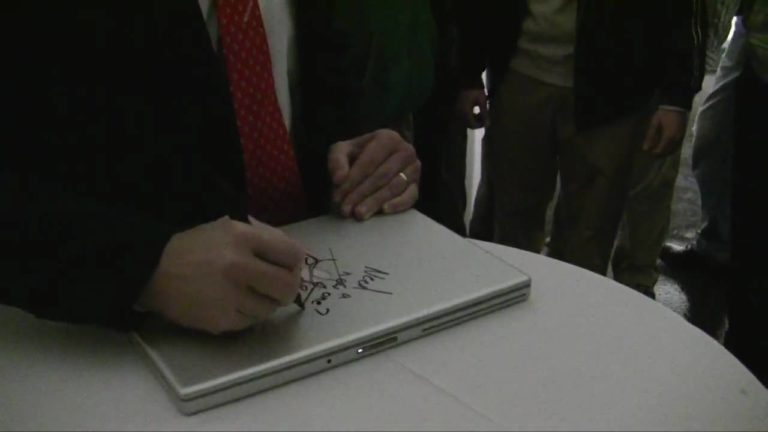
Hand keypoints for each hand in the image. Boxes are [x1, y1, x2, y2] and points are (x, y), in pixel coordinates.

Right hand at [136, 216, 303, 333]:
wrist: (151, 270)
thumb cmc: (194, 246)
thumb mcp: (228, 227)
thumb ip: (263, 237)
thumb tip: (297, 256)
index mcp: (242, 237)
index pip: (292, 254)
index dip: (295, 262)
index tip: (288, 266)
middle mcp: (238, 266)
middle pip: (288, 286)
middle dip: (287, 287)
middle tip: (277, 286)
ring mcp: (229, 296)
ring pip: (271, 308)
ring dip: (265, 302)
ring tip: (249, 293)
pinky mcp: (220, 320)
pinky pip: (250, 322)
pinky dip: (247, 314)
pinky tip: (233, 303)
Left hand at [328, 129, 419, 220]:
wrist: (378, 160)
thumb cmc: (359, 155)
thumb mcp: (342, 151)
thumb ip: (337, 161)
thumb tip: (339, 179)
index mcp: (388, 138)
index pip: (369, 161)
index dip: (352, 180)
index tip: (337, 197)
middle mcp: (405, 151)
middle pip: (382, 176)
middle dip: (361, 194)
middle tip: (346, 210)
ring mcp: (414, 169)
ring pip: (394, 187)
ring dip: (375, 202)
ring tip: (359, 214)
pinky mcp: (417, 186)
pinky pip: (410, 197)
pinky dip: (398, 204)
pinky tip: (383, 211)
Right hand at [455, 89, 488, 128]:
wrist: (467, 79)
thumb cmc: (476, 89)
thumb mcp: (482, 101)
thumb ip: (484, 114)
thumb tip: (487, 125)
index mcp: (464, 112)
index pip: (472, 125)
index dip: (480, 125)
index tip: (487, 120)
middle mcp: (458, 113)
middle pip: (468, 124)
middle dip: (477, 122)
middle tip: (484, 115)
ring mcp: (456, 110)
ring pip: (466, 121)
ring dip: (474, 119)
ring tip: (480, 112)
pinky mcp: (457, 107)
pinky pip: (463, 116)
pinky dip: (470, 115)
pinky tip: (475, 109)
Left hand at [642, 109, 686, 156]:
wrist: (677, 105)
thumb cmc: (664, 113)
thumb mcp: (655, 123)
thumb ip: (650, 136)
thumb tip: (645, 149)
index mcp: (668, 136)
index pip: (661, 150)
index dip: (655, 153)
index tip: (650, 153)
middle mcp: (676, 139)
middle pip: (668, 151)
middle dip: (661, 154)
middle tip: (654, 154)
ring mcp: (682, 137)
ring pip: (674, 149)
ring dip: (667, 152)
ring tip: (660, 151)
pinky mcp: (685, 135)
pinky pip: (678, 145)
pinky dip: (672, 148)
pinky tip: (667, 146)